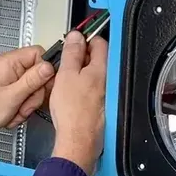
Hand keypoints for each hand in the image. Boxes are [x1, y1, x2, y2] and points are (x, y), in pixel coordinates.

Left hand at [0, 46, 55, 160]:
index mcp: (9, 62)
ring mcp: (9, 80)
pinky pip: (25, 98)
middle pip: (38, 74)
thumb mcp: (13, 95)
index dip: (45, 70)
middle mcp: (9, 68)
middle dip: (35, 93)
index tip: (43, 86)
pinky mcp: (8, 92)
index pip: (39, 54)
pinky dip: (21, 109)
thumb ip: (33, 79)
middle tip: (25, 104)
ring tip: (16, 112)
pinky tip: (12, 115)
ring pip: (33, 89)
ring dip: (28, 104)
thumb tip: (49, 66)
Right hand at [49, 31, 107, 175]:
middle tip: (67, 63)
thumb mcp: (66, 75)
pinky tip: (73, 95)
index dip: (85, 39)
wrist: (77, 139)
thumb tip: (76, 36)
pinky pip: (93, 89)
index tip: (74, 42)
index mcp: (103, 67)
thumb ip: (72, 53)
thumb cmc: (74, 113)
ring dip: (82, 73)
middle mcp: (110, 79)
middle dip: (82, 57)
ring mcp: (108, 93)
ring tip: (67, 81)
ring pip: (95, 74)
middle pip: (98, 57)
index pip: (99, 41)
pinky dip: (84, 88)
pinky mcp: (103, 105)